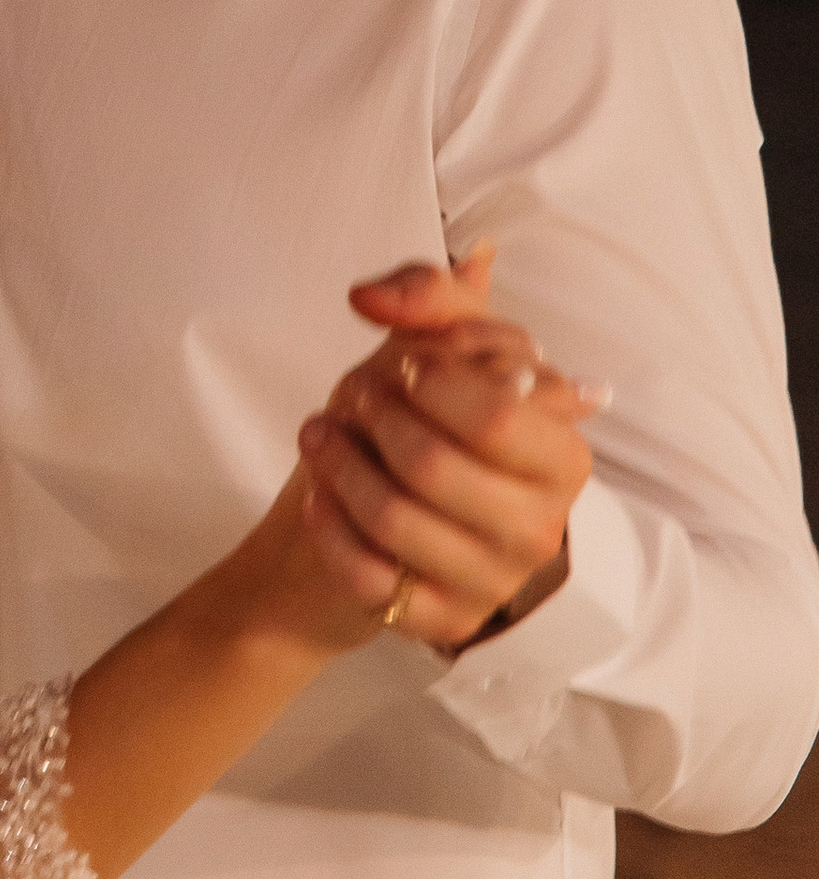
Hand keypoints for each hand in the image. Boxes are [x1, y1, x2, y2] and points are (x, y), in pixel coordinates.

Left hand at [296, 248, 600, 649]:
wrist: (355, 521)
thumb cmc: (405, 424)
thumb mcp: (423, 348)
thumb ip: (440, 297)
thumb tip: (476, 253)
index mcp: (561, 452)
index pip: (494, 411)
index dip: (429, 378)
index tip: (395, 362)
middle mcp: (541, 526)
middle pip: (433, 464)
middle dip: (372, 417)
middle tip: (350, 398)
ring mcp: (494, 583)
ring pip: (394, 518)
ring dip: (335, 465)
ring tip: (317, 436)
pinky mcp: (442, 625)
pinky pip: (368, 576)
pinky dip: (328, 525)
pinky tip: (319, 496)